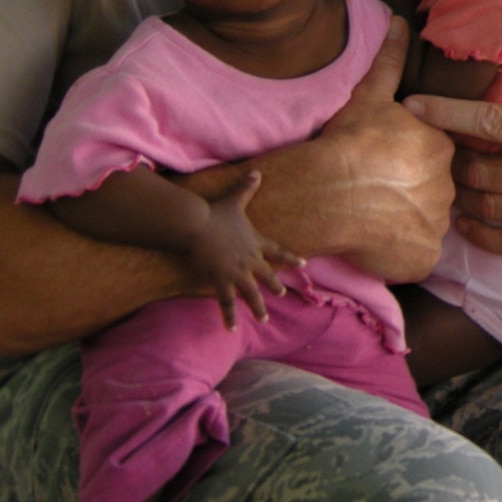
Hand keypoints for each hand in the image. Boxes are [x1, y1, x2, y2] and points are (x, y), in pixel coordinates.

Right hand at [187, 173, 298, 328]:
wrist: (198, 225)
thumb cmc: (215, 213)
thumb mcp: (235, 200)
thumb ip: (247, 188)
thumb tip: (256, 172)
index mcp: (255, 242)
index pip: (278, 251)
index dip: (290, 258)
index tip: (303, 264)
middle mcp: (250, 259)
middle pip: (267, 275)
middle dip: (274, 285)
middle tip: (282, 294)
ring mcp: (237, 272)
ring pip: (251, 294)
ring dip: (258, 307)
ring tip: (264, 319)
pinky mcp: (222, 281)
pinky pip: (227, 303)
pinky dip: (229, 317)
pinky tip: (231, 329)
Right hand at [309, 20, 457, 280]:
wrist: (330, 192)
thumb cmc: (351, 141)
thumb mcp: (372, 94)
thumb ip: (391, 60)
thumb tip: (401, 21)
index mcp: (442, 148)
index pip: (439, 157)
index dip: (412, 162)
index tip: (390, 166)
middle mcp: (449, 186)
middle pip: (436, 191)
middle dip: (412, 192)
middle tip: (379, 191)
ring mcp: (439, 223)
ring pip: (427, 223)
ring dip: (406, 222)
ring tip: (374, 216)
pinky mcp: (425, 256)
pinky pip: (416, 255)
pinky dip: (400, 251)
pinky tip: (377, 240)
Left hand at [403, 41, 501, 257]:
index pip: (488, 124)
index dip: (445, 115)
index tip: (412, 108)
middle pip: (479, 173)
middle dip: (450, 161)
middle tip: (436, 151)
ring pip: (490, 208)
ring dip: (461, 195)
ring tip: (448, 181)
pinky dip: (483, 235)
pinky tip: (466, 222)